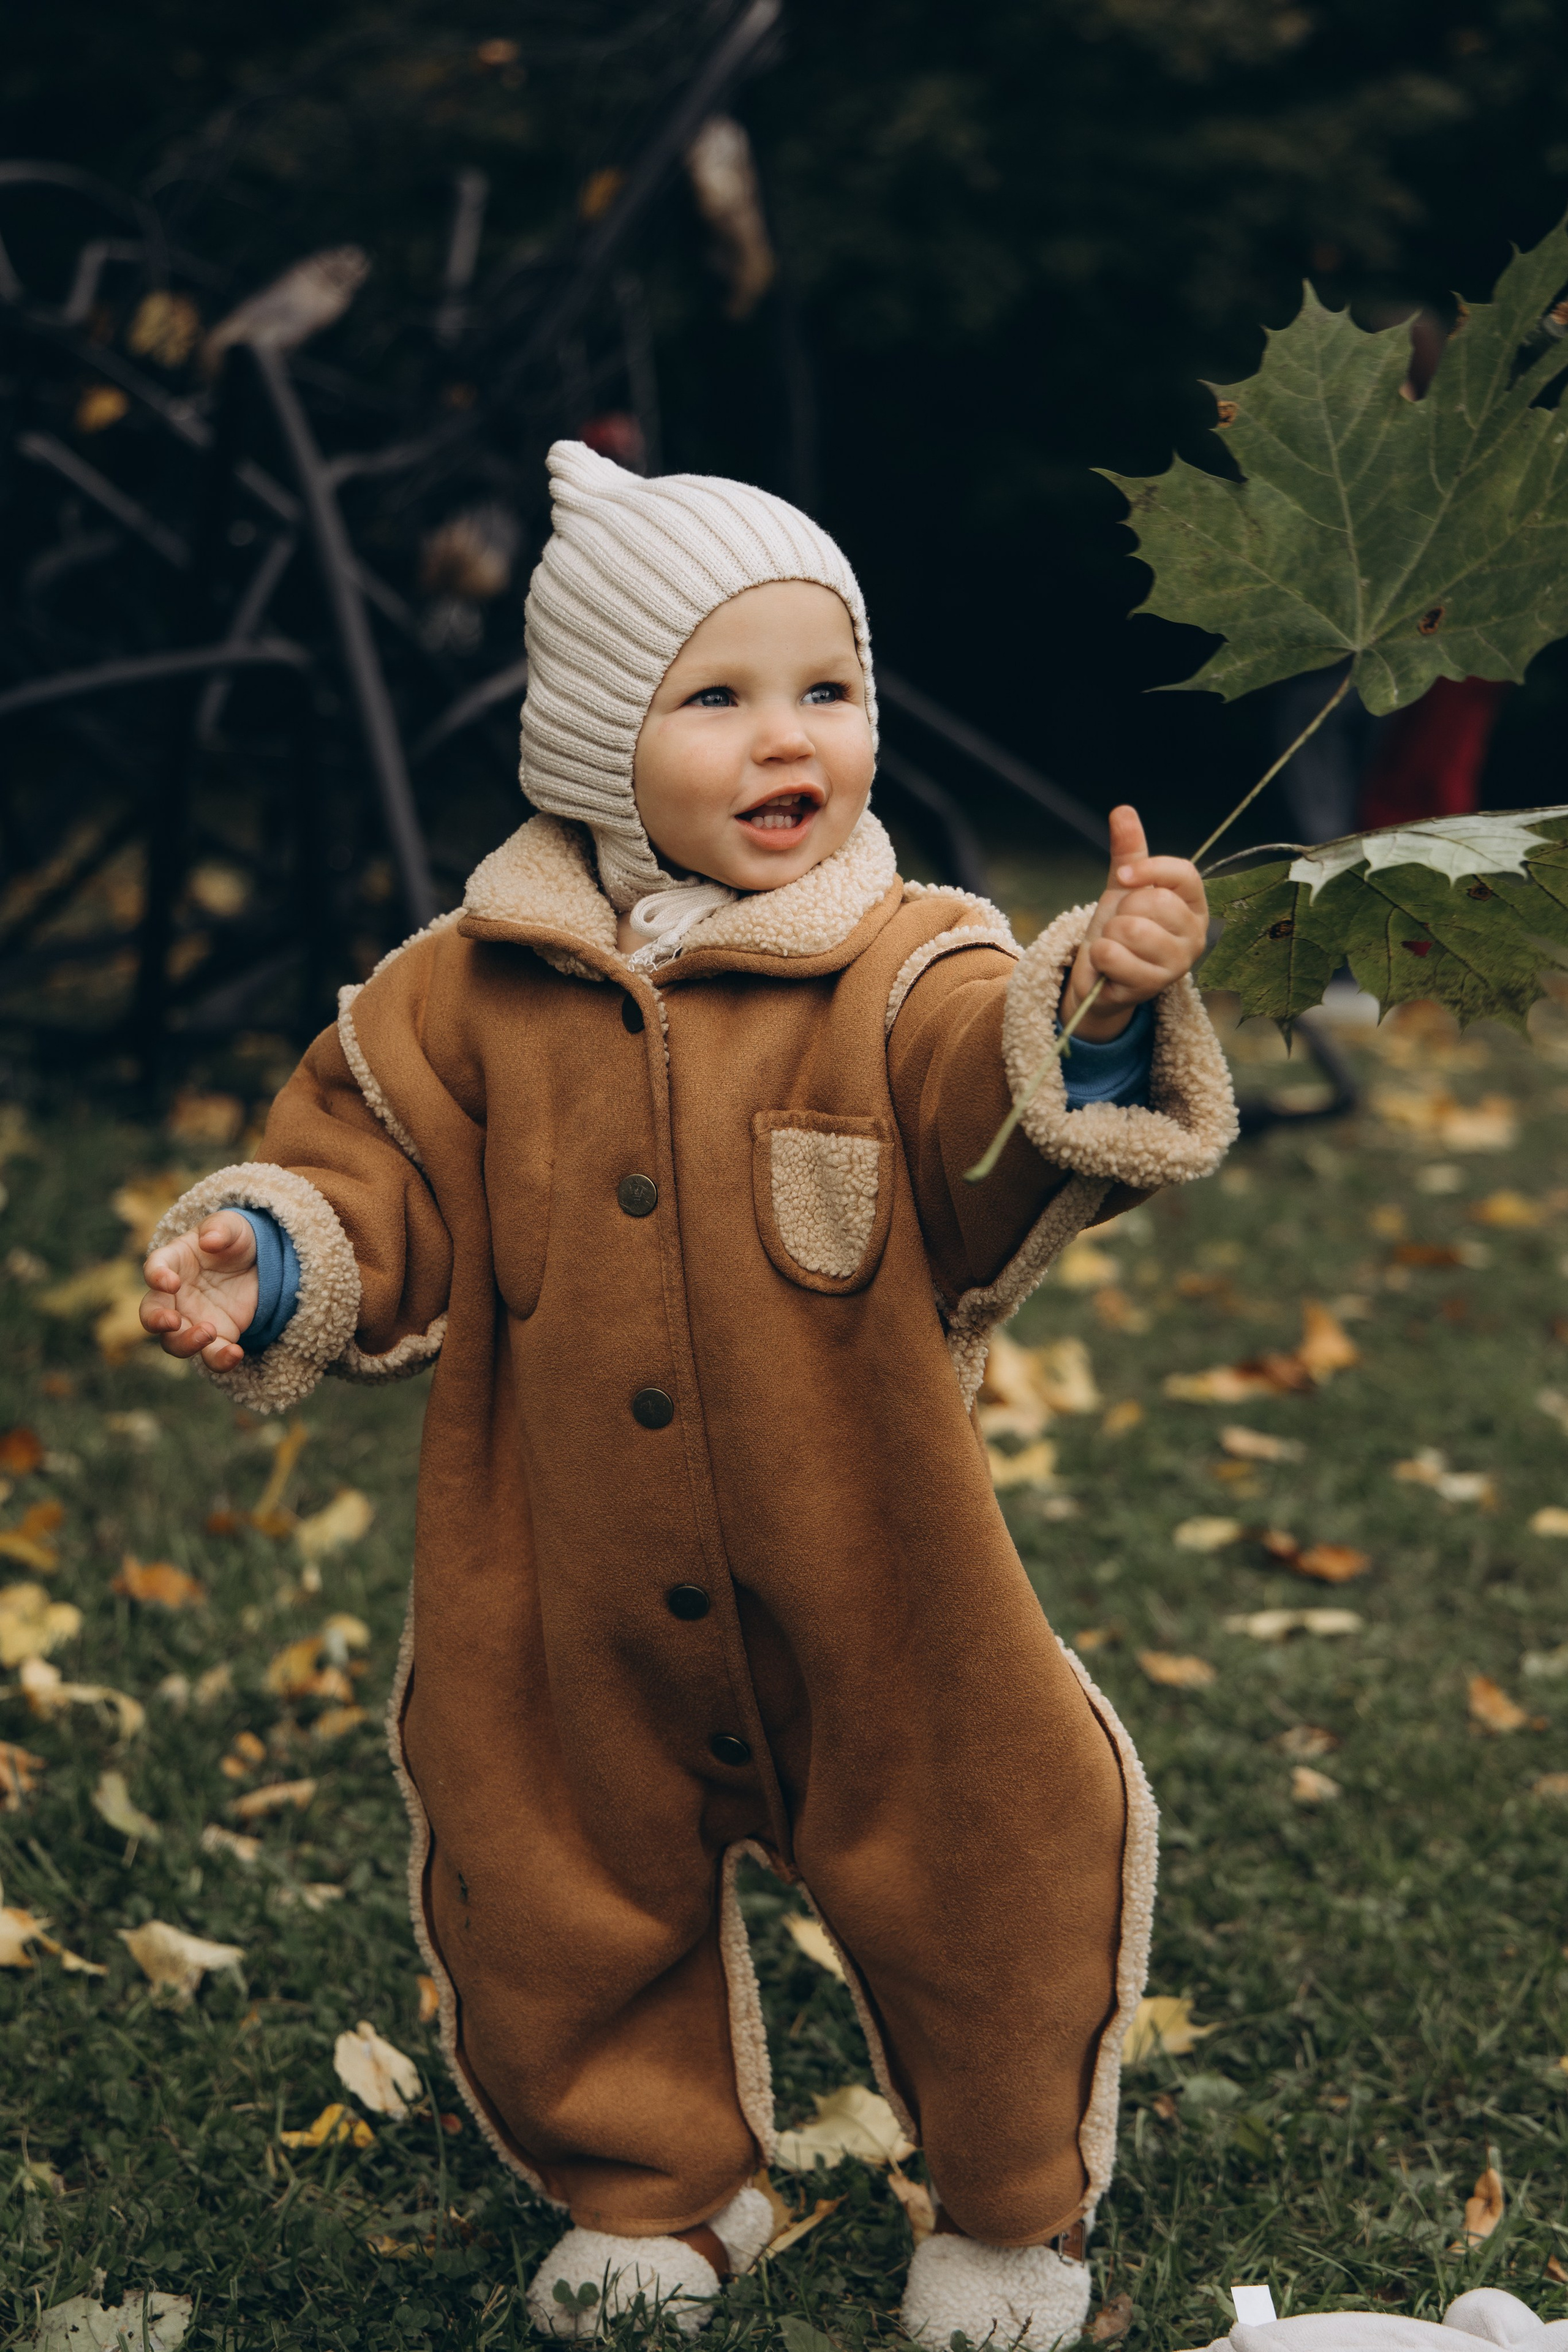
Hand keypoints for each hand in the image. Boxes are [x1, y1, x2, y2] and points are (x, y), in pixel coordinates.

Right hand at [141, 1212, 258, 1371]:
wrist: (259, 1262)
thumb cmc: (235, 1239)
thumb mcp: (232, 1226)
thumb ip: (220, 1229)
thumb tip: (209, 1240)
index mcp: (172, 1262)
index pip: (154, 1269)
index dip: (156, 1277)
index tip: (170, 1282)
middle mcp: (175, 1295)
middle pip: (151, 1314)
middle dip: (156, 1320)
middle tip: (172, 1321)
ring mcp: (192, 1318)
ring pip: (174, 1342)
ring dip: (186, 1343)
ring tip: (209, 1333)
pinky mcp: (217, 1335)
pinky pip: (211, 1355)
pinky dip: (219, 1360)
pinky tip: (234, 1353)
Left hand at [1059, 805, 1208, 1041]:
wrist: (1100, 975)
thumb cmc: (1120, 928)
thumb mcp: (1124, 887)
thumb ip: (1128, 852)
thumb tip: (1123, 810)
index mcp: (1194, 905)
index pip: (1185, 874)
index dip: (1150, 870)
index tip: (1123, 878)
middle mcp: (1195, 936)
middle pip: (1155, 902)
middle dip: (1122, 911)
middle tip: (1120, 926)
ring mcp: (1177, 965)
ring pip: (1133, 930)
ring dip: (1109, 935)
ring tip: (1115, 945)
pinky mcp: (1153, 988)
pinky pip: (1114, 957)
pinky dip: (1100, 957)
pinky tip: (1108, 966)